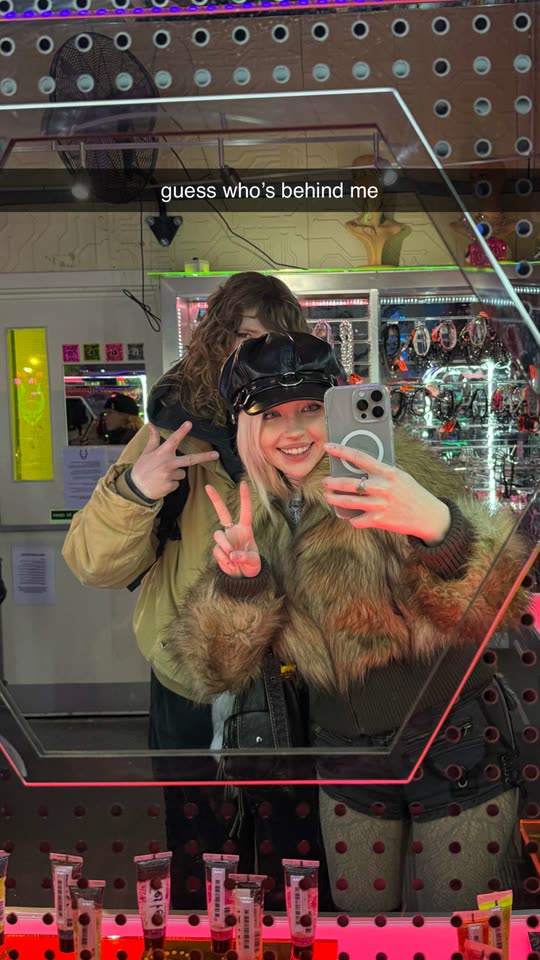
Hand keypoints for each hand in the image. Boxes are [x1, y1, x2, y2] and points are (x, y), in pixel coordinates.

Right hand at [130, 422, 218, 500]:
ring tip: (163, 475)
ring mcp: (169, 475)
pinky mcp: (170, 486)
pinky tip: (162, 482)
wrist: (136, 489)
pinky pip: (177, 483)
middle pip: (190, 459)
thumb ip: (153, 439)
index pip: (173, 440)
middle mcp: (167, 463)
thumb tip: (151, 424)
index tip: (189, 424)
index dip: (181, 431)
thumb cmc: (142, 468)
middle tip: (216, 455)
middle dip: (204, 457)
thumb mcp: (146, 453)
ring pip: (182, 473)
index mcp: (161, 453)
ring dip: (176, 473)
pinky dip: (171, 483)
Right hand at [206, 481, 261, 577]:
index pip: (245, 511)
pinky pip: (217, 551)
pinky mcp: (218, 550)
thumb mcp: (254, 562)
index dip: (244, 498)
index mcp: (245, 529)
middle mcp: (233, 531)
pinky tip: (231, 566)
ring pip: (218, 536)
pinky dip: (224, 560)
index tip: (243, 484)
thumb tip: (232, 555)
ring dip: (225, 547)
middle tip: (208, 486)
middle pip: (222, 512)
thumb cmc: (252, 566)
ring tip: (232, 560)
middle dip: (215, 499)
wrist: (243, 578)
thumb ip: (245, 557)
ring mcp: (224, 540)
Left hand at [323, 443, 451, 544]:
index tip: (329, 446)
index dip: (341, 450)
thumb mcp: (399, 476)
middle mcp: (381, 487)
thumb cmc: (412, 493)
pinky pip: (357, 520)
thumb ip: (381, 472)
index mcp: (387, 472)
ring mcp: (379, 504)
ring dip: (334, 499)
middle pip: (348, 483)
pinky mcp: (379, 520)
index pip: (359, 457)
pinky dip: (352, 519)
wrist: (427, 515)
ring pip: (348, 501)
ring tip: (328, 496)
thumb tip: (359, 469)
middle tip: (325, 482)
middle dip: (332, 482)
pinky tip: (351, 516)